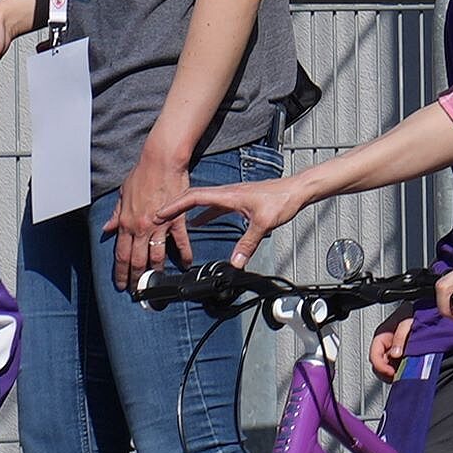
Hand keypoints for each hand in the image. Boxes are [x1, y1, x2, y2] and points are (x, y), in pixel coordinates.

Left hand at [107, 144, 195, 291]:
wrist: (161, 163)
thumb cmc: (142, 176)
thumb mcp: (122, 195)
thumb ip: (116, 215)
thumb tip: (107, 228)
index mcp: (126, 222)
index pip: (121, 254)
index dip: (121, 272)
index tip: (122, 283)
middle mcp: (141, 227)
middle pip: (137, 259)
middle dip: (136, 277)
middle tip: (138, 290)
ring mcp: (160, 225)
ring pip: (157, 255)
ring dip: (156, 271)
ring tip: (157, 282)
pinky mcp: (177, 219)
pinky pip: (181, 241)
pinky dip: (184, 254)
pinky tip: (186, 264)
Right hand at [161, 173, 317, 267]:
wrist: (297, 190)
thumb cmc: (282, 200)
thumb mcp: (264, 223)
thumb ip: (248, 243)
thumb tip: (235, 262)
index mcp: (228, 195)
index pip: (194, 197)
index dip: (174, 206)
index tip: (158, 213)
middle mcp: (227, 193)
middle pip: (192, 198)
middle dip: (173, 208)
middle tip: (155, 218)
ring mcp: (232, 197)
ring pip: (202, 202)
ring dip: (186, 211)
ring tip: (170, 221)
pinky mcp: (238, 201)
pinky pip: (214, 207)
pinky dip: (202, 214)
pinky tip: (198, 222)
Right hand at [369, 304, 415, 381]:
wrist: (424, 309)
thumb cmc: (414, 312)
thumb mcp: (407, 322)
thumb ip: (400, 337)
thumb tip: (395, 354)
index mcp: (381, 336)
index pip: (374, 356)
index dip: (381, 367)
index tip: (391, 373)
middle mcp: (385, 344)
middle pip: (379, 364)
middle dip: (387, 372)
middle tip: (399, 376)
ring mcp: (392, 349)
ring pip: (387, 367)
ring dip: (394, 372)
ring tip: (404, 372)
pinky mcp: (401, 354)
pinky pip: (396, 366)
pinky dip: (400, 370)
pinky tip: (408, 369)